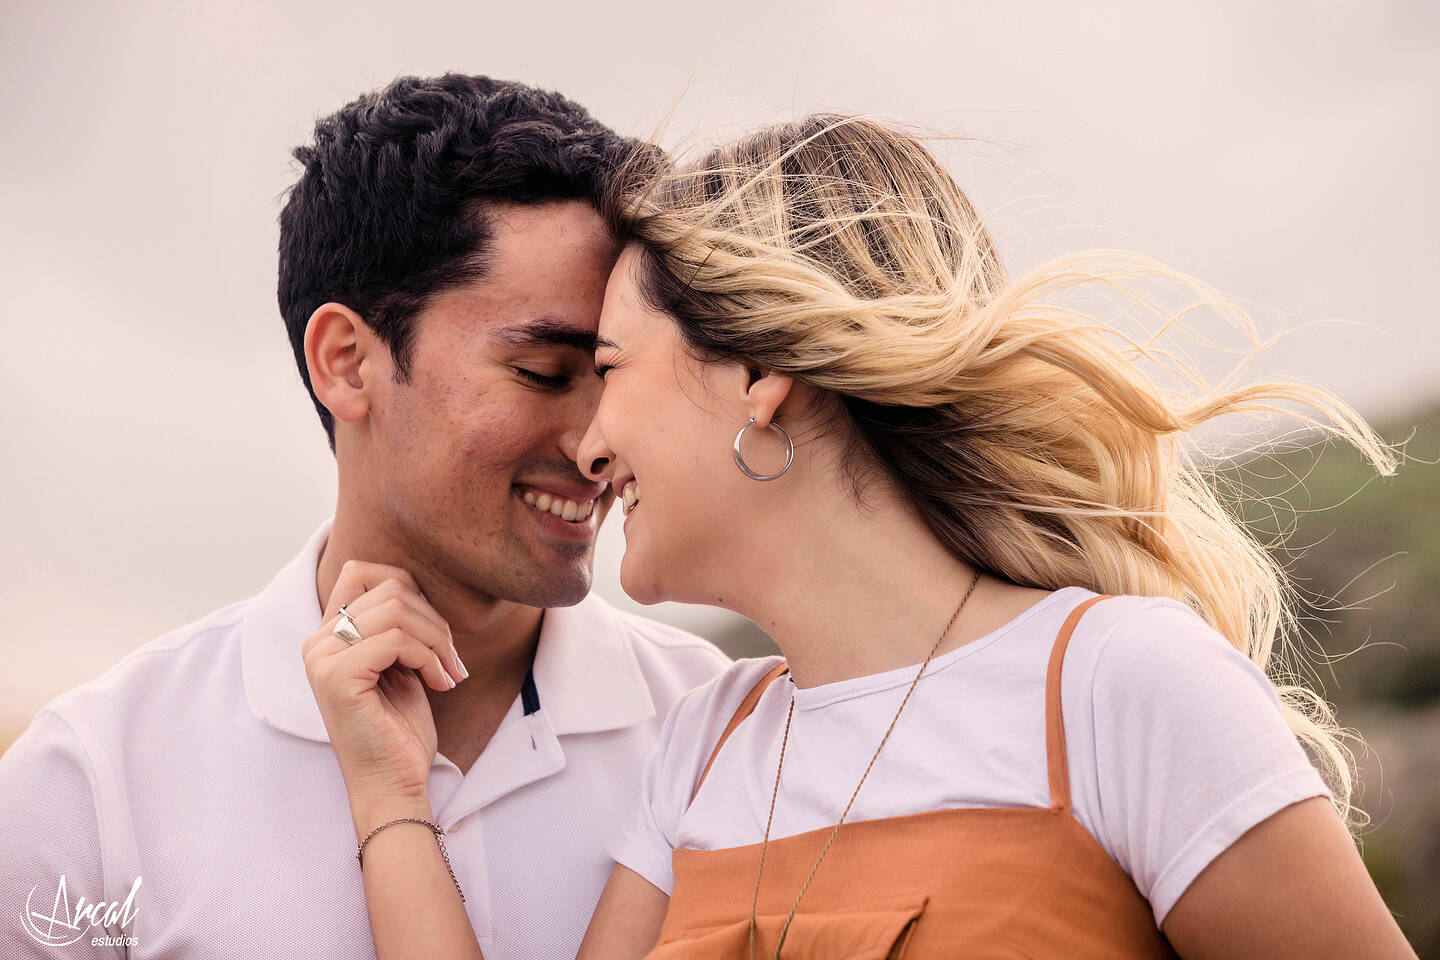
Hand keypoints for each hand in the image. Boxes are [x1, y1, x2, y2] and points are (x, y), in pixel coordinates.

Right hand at [301, 561, 467, 821]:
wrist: (393, 783)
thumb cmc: (400, 728)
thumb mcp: (400, 663)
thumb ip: (396, 623)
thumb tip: (413, 584)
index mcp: (328, 634)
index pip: (362, 570)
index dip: (408, 586)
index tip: (433, 629)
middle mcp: (317, 641)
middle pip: (390, 588)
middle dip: (435, 620)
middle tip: (452, 660)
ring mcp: (322, 657)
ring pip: (398, 610)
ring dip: (438, 640)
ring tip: (448, 673)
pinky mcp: (337, 675)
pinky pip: (397, 639)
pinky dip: (430, 658)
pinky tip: (440, 684)